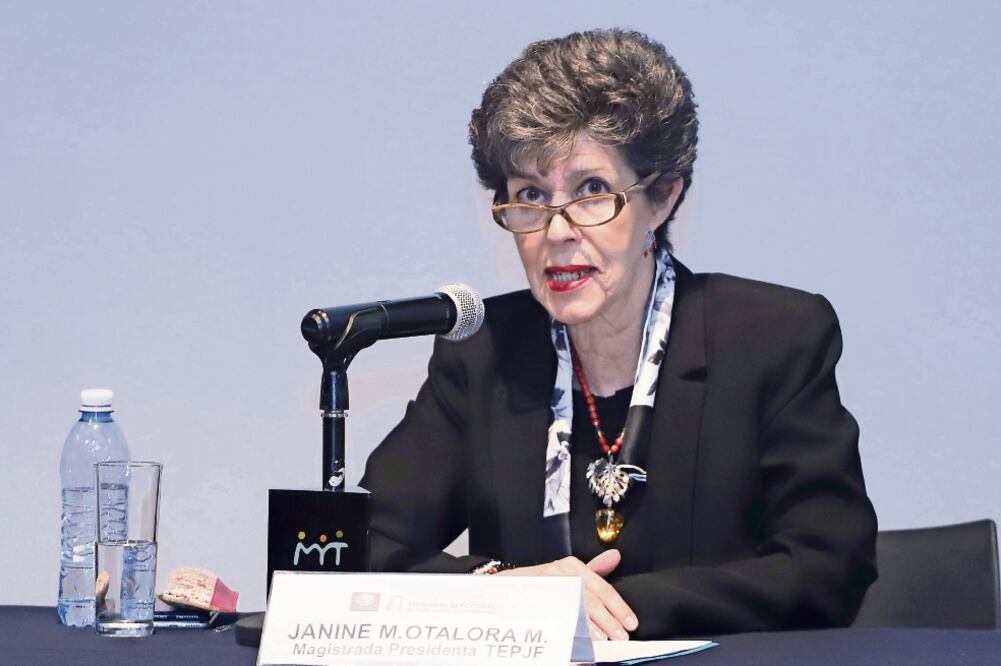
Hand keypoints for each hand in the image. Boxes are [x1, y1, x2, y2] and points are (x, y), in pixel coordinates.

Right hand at [498, 549, 637, 639]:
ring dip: (591, 627)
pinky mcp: (534, 599)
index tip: (631, 622)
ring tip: (602, 639)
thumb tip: (615, 556)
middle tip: (621, 636)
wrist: (505, 586)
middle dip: (609, 621)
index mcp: (573, 566)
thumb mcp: (569, 571)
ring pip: (574, 609)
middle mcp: (560, 573)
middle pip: (590, 601)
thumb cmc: (544, 581)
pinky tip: (578, 640)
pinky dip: (569, 630)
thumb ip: (595, 568)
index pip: (602, 588)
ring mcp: (546, 586)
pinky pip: (555, 616)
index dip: (618, 607)